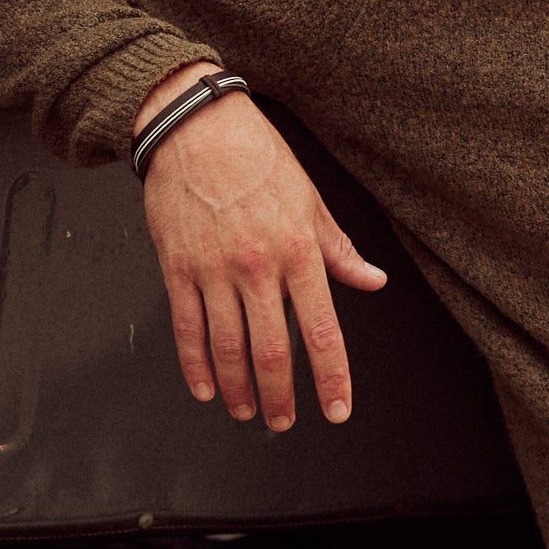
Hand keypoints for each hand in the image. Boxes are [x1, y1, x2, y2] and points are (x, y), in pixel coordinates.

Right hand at [134, 63, 386, 429]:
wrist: (194, 126)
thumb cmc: (254, 155)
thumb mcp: (310, 198)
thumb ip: (339, 249)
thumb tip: (371, 280)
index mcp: (297, 251)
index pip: (321, 330)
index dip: (332, 377)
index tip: (337, 408)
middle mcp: (257, 266)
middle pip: (271, 350)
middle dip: (281, 395)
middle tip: (285, 422)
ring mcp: (213, 270)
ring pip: (227, 347)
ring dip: (238, 388)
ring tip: (246, 410)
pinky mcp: (177, 267)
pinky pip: (186, 327)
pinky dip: (195, 365)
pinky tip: (205, 387)